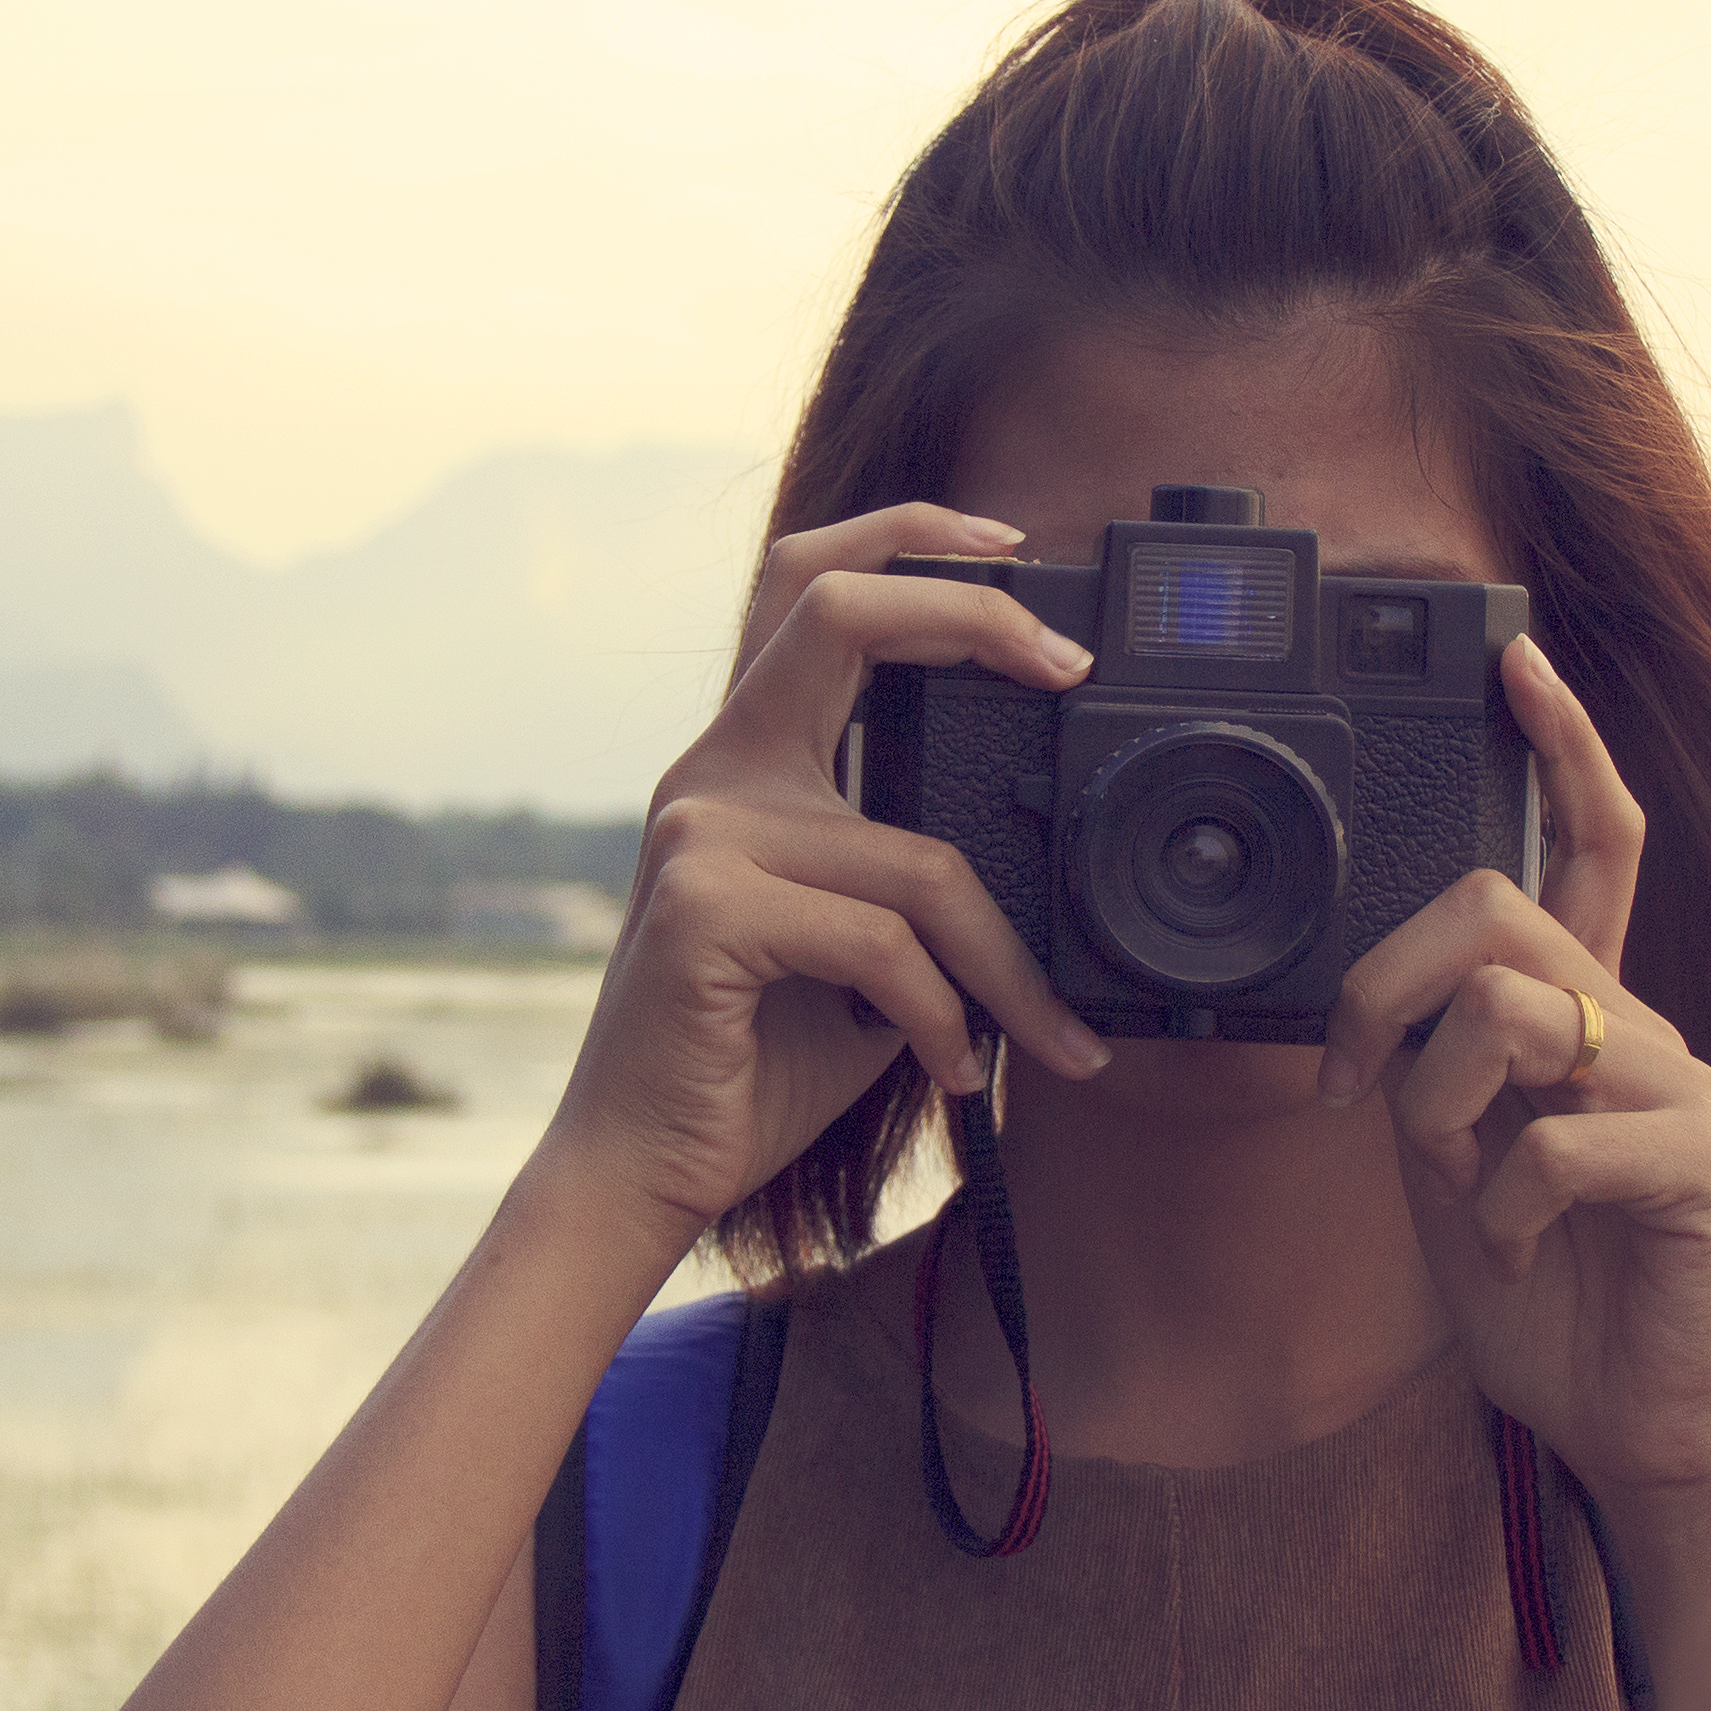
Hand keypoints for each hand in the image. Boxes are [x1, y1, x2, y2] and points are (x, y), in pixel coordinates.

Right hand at [540, 504, 1116, 1237]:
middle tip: (1066, 665)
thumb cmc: (756, 1061)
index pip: (813, 588)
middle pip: (835, 609)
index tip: (1018, 552)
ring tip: (1043, 1035)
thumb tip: (1051, 853)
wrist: (644, 1170)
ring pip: (920, 857)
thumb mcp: (863, 946)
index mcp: (751, 762)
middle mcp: (716, 773)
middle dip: (969, 609)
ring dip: (1006, 965)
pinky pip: (884, 943)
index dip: (913, 539)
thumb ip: (917, 875)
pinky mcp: (704, 905)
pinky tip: (949, 1068)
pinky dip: (944, 1016)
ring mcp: (702, 830)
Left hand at [1314, 639, 1710, 1523]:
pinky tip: (1512, 1255)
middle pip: (1502, 912)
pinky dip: (1496, 1208)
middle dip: (1391, 986)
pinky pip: (1558, 1140)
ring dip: (1440, 1109)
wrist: (1641, 1436)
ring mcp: (1689, 1092)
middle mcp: (1649, 1031)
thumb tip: (1371, 1018)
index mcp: (1590, 1020)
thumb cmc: (1548, 1305)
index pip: (1591, 849)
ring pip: (1518, 1011)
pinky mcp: (1709, 1166)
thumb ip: (1427, 1081)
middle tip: (1362, 1088)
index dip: (1562, 748)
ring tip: (1454, 1194)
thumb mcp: (1451, 1174)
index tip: (1515, 659)